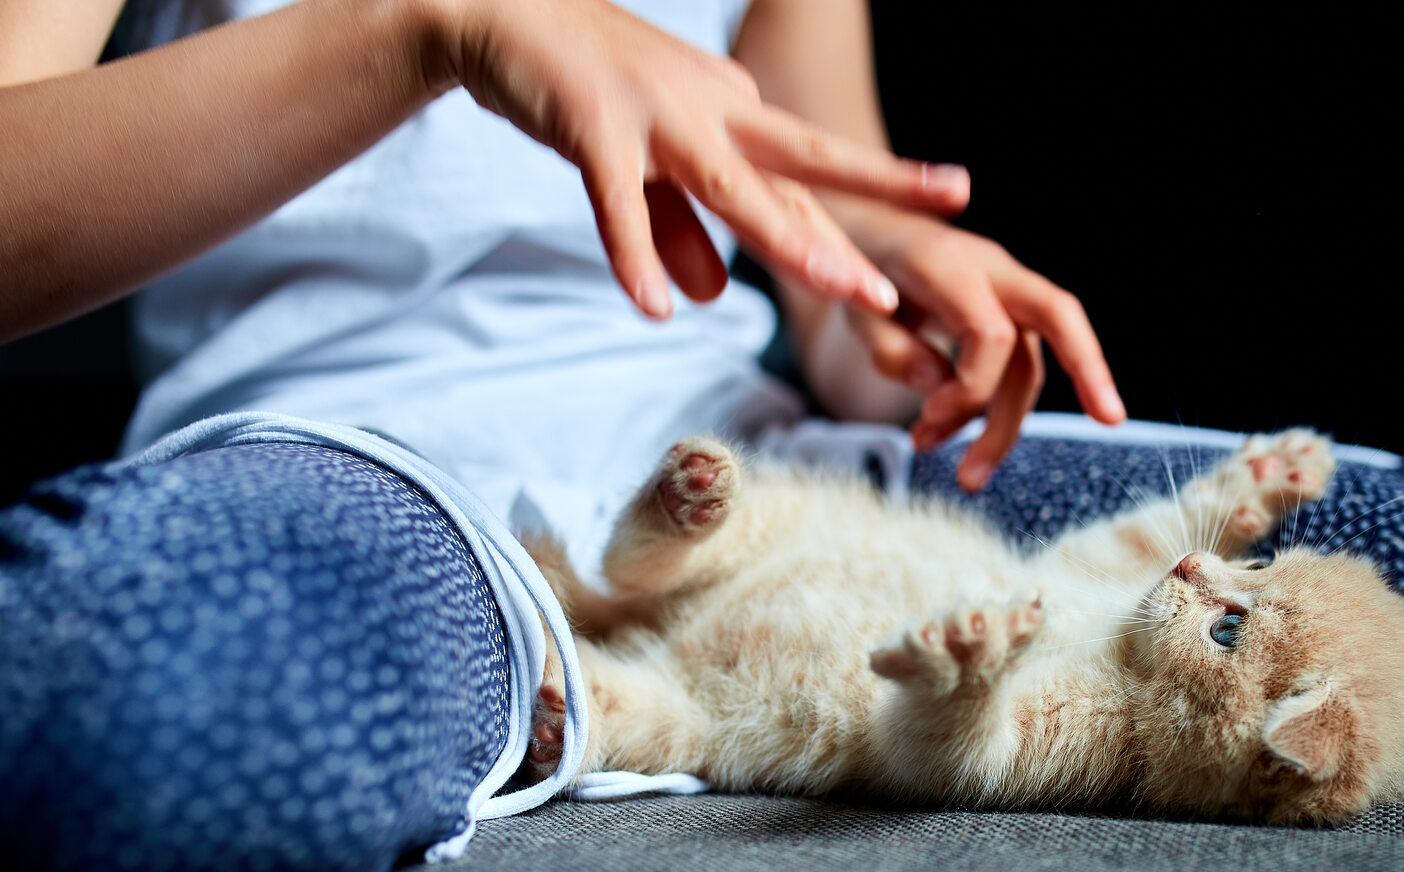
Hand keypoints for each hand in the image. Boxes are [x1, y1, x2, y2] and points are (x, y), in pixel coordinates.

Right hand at [428, 0, 968, 318]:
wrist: (496, 13)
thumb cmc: (583, 88)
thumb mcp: (645, 162)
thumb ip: (679, 232)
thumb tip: (708, 300)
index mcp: (732, 112)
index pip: (803, 184)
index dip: (850, 232)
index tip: (897, 284)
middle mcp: (710, 108)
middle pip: (803, 170)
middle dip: (862, 219)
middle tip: (906, 275)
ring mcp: (656, 115)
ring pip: (733, 185)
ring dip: (787, 237)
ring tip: (837, 287)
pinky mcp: (594, 126)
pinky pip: (619, 201)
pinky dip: (635, 254)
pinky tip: (655, 309)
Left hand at [837, 212, 1126, 491]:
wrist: (866, 226)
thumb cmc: (858, 271)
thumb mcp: (853, 310)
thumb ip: (891, 349)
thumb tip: (942, 385)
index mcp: (949, 266)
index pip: (992, 333)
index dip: (971, 390)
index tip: (926, 421)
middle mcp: (990, 270)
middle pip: (1059, 317)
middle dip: (1091, 368)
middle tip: (1112, 421)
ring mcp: (1004, 288)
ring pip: (1030, 362)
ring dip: (1005, 425)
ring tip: (966, 476)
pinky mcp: (1005, 311)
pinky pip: (1016, 364)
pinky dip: (990, 409)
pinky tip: (953, 441)